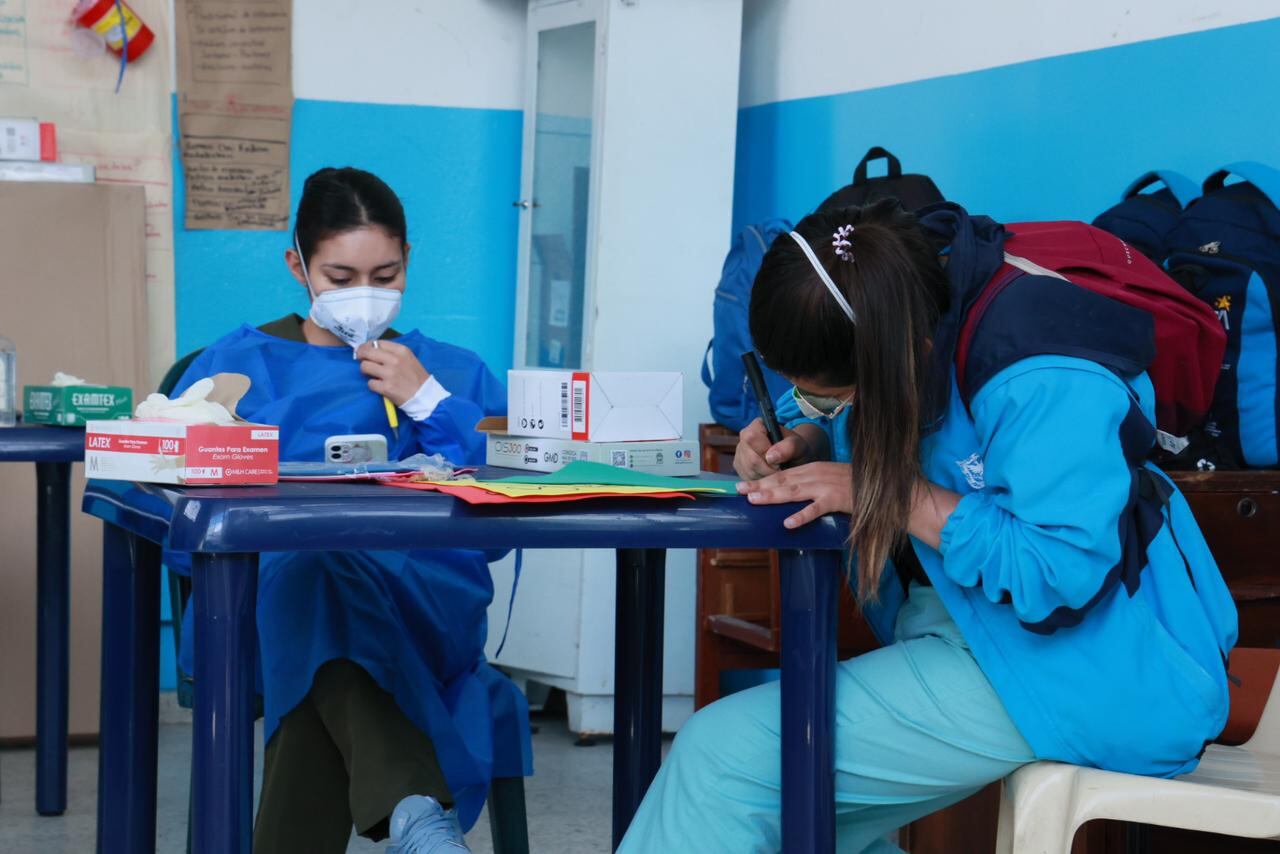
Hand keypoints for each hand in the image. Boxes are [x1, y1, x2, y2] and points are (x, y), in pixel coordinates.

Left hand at [356, 341, 429, 405]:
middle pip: (367, 352)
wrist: (425, 395)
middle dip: (360, 356)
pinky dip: (373, 385)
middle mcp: (394, 360)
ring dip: (365, 371)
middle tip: (360, 360)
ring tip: (371, 374)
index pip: (377, 343)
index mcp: (401, 350)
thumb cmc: (416, 377)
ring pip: (365, 367)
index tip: (364, 350)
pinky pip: (370, 383)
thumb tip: (372, 350)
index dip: (367, 346)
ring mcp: (390, 374)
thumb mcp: (409, 358)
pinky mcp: (386, 387)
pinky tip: (379, 386)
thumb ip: (393, 353)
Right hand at [734, 419, 815, 479]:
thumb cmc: (795, 448)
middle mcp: (744, 436)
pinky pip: (747, 478)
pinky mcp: (739, 467)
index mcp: (758, 425)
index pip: (752, 437)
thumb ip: (788, 447)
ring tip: (776, 472)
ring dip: (765, 476)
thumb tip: (770, 457)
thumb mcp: (798, 445)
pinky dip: (760, 481)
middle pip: (750, 458)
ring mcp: (740, 452)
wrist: (793, 457)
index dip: (765, 452)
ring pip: (749, 470)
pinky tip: (769, 475)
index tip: (778, 460)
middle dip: (768, 469)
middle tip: (781, 469)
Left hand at [737, 462, 852, 528]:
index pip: (781, 475)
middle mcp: (815, 474)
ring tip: (754, 501)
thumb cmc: (851, 485)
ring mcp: (825, 486)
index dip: (761, 480)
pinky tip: (788, 523)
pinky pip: (816, 509)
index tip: (743, 485)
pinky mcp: (836, 499)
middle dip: (760, 486)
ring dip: (773, 496)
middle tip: (740, 491)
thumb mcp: (826, 479)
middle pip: (782, 480)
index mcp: (811, 469)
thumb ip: (808, 485)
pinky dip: (801, 516)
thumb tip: (786, 494)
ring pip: (794, 492)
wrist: (879, 486)